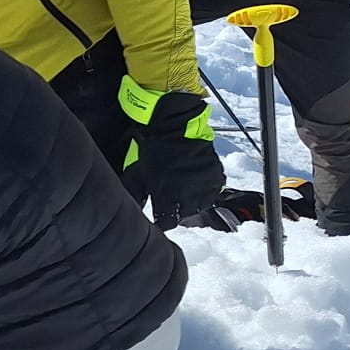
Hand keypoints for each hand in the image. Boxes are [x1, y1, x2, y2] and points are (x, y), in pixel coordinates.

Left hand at [119, 77, 223, 228]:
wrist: (175, 125)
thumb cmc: (153, 150)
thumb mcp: (137, 174)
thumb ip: (136, 196)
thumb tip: (132, 212)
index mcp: (168, 198)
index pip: (167, 224)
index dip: (162, 220)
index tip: (159, 215)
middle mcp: (189, 197)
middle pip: (185, 216)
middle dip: (177, 209)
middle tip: (170, 196)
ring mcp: (205, 187)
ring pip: (200, 204)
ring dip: (192, 200)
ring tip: (183, 187)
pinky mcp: (217, 176)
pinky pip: (213, 190)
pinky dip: (205, 188)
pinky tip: (194, 178)